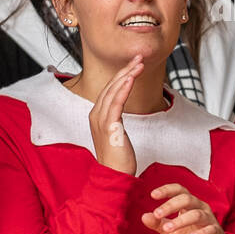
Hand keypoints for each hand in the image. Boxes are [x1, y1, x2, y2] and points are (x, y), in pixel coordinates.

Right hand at [84, 55, 141, 175]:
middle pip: (111, 86)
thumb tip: (122, 109)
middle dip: (125, 70)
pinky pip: (116, 103)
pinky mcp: (109, 126)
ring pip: (113, 91)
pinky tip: (130, 78)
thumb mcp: (116, 133)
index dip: (121, 74)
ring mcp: (101, 120)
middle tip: (139, 57)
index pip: (109, 89)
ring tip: (139, 64)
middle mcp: (95, 115)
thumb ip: (116, 119)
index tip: (134, 64)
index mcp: (96, 115)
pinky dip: (123, 89)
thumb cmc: (118, 157)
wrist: (114, 175)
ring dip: (127, 75)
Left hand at [142, 183, 234, 233]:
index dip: (167, 190)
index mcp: (189, 204)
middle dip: (170, 205)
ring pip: (197, 214)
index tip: (153, 195)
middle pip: (187, 199)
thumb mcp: (171, 231)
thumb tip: (144, 216)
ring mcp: (210, 219)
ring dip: (181, 220)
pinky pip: (210, 230)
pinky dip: (201, 233)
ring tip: (167, 229)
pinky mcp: (216, 233)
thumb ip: (158, 224)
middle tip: (157, 214)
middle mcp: (200, 208)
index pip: (179, 190)